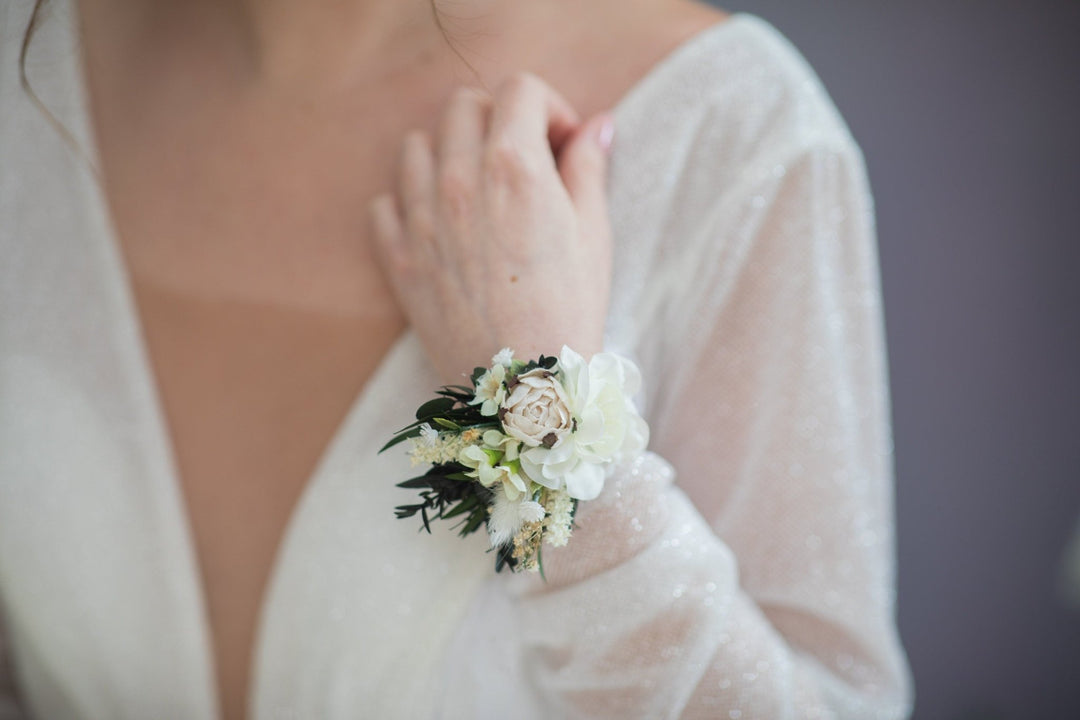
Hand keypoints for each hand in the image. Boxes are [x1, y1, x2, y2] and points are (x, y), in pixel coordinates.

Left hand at [369, 72, 614, 384]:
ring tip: (475, 187)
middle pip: (464, 106)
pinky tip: (438, 224)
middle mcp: (459, 180)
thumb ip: (588, 169)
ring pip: (416, 145)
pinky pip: (384, 203)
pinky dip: (407, 203)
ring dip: (448, 151)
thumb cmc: (570, 309)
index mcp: (514, 166)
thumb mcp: (595, 233)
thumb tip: (596, 126)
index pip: (520, 89)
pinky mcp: (397, 257)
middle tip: (521, 160)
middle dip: (497, 120)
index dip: (549, 107)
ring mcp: (420, 218)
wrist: (524, 385)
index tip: (561, 142)